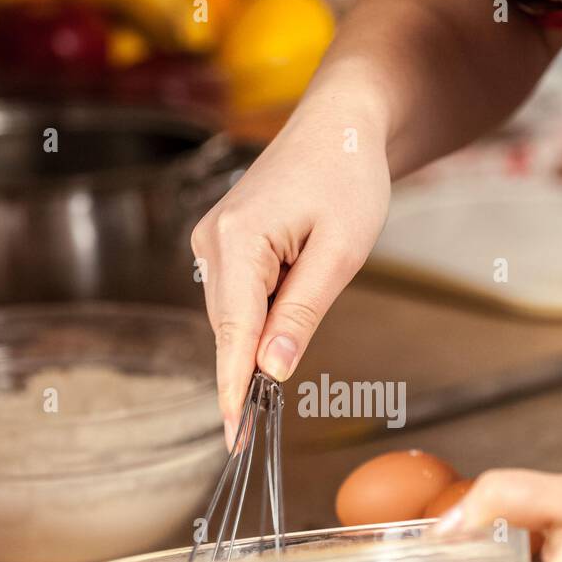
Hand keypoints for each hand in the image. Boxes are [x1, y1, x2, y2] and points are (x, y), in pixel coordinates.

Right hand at [191, 100, 390, 440]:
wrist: (341, 124)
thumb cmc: (348, 177)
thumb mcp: (341, 253)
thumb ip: (302, 314)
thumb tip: (272, 370)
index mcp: (239, 241)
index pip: (234, 335)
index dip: (234, 390)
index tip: (232, 437)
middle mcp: (212, 241)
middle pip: (229, 330)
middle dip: (252, 369)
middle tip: (277, 405)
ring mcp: (212, 241)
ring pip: (233, 317)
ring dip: (262, 336)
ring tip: (310, 300)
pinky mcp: (223, 243)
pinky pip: (238, 298)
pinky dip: (261, 316)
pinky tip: (294, 296)